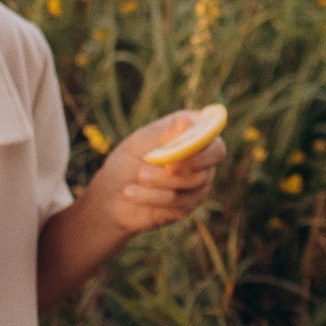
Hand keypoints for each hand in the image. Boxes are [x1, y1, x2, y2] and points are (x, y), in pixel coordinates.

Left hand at [88, 106, 225, 243]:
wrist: (111, 197)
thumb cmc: (126, 162)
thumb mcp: (140, 144)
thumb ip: (164, 134)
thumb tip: (187, 121)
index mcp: (190, 134)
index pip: (213, 136)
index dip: (203, 144)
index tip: (179, 150)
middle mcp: (201, 156)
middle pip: (214, 157)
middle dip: (189, 162)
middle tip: (167, 167)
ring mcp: (198, 181)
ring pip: (195, 180)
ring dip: (162, 180)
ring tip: (138, 177)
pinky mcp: (189, 204)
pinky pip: (180, 202)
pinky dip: (153, 197)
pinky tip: (131, 193)